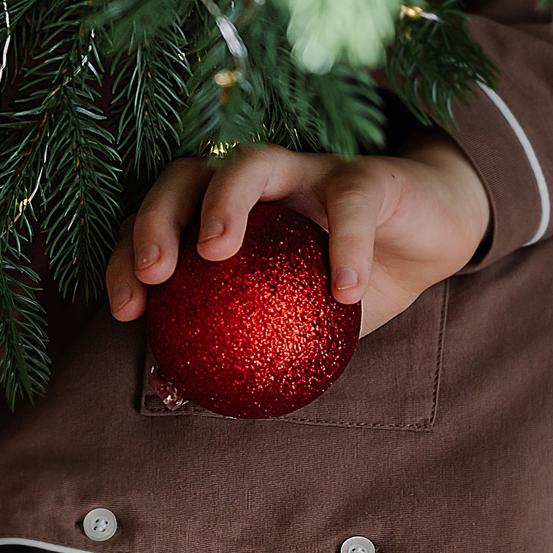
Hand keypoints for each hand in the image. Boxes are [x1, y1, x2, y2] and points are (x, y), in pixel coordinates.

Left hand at [105, 135, 491, 335]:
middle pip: (186, 176)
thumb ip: (235, 344)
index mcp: (222, 215)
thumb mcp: (285, 322)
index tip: (127, 308)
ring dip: (225, 201)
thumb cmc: (337, 286)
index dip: (126, 255)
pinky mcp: (367, 176)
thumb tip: (174, 390)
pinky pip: (351, 202)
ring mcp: (307, 172)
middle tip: (155, 272)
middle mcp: (254, 185)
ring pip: (251, 163)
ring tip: (215, 251)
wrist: (426, 243)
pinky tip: (345, 291)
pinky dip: (346, 244)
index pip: (156, 221)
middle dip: (155, 218)